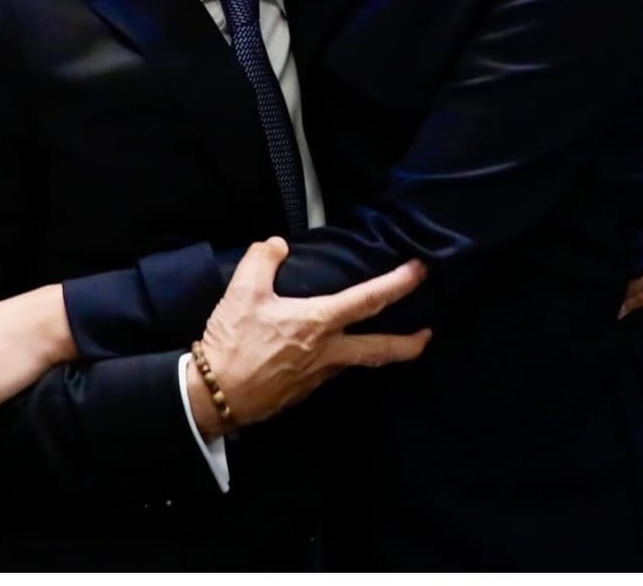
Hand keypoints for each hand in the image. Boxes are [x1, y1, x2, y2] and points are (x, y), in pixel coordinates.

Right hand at [189, 238, 430, 437]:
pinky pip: (328, 372)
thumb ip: (263, 258)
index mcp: (318, 323)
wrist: (214, 396)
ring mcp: (317, 377)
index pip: (369, 300)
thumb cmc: (232, 342)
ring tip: (374, 339)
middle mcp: (327, 353)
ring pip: (354, 363)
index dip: (399, 283)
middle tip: (427, 334)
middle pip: (380, 349)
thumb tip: (277, 245)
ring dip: (371, 351)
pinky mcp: (302, 392)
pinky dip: (337, 360)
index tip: (420, 271)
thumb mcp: (243, 290)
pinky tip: (326, 353)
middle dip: (409, 342)